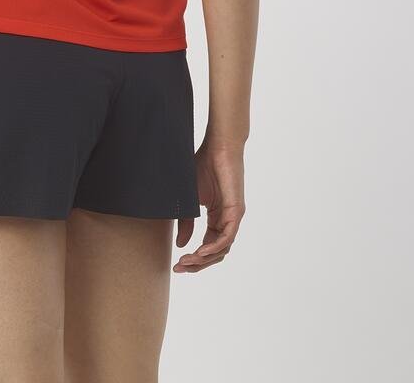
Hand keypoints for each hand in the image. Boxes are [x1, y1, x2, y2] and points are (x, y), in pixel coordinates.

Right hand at [173, 138, 245, 271]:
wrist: (217, 146)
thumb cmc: (203, 165)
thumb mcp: (190, 199)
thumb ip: (186, 223)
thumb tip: (181, 245)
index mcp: (217, 217)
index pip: (208, 247)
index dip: (193, 258)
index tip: (176, 264)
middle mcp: (227, 220)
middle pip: (216, 253)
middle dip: (197, 264)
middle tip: (179, 267)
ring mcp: (233, 217)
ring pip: (222, 249)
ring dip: (204, 259)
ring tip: (187, 260)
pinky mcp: (236, 211)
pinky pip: (227, 237)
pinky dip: (214, 247)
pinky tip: (200, 252)